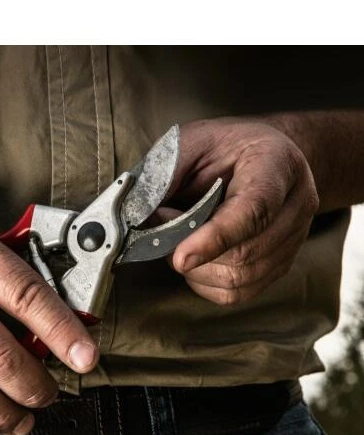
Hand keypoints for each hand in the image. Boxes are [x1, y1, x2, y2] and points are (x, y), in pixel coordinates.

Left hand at [162, 118, 319, 304]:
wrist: (263, 155)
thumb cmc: (224, 148)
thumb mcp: (190, 142)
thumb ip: (166, 175)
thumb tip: (138, 217)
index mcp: (277, 164)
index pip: (253, 211)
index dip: (215, 238)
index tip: (179, 257)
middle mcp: (296, 204)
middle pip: (245, 254)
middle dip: (193, 251)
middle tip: (166, 228)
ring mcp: (294, 238)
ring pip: (240, 279)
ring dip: (196, 269)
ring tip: (181, 240)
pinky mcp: (281, 264)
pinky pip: (239, 292)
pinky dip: (206, 282)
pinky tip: (196, 259)